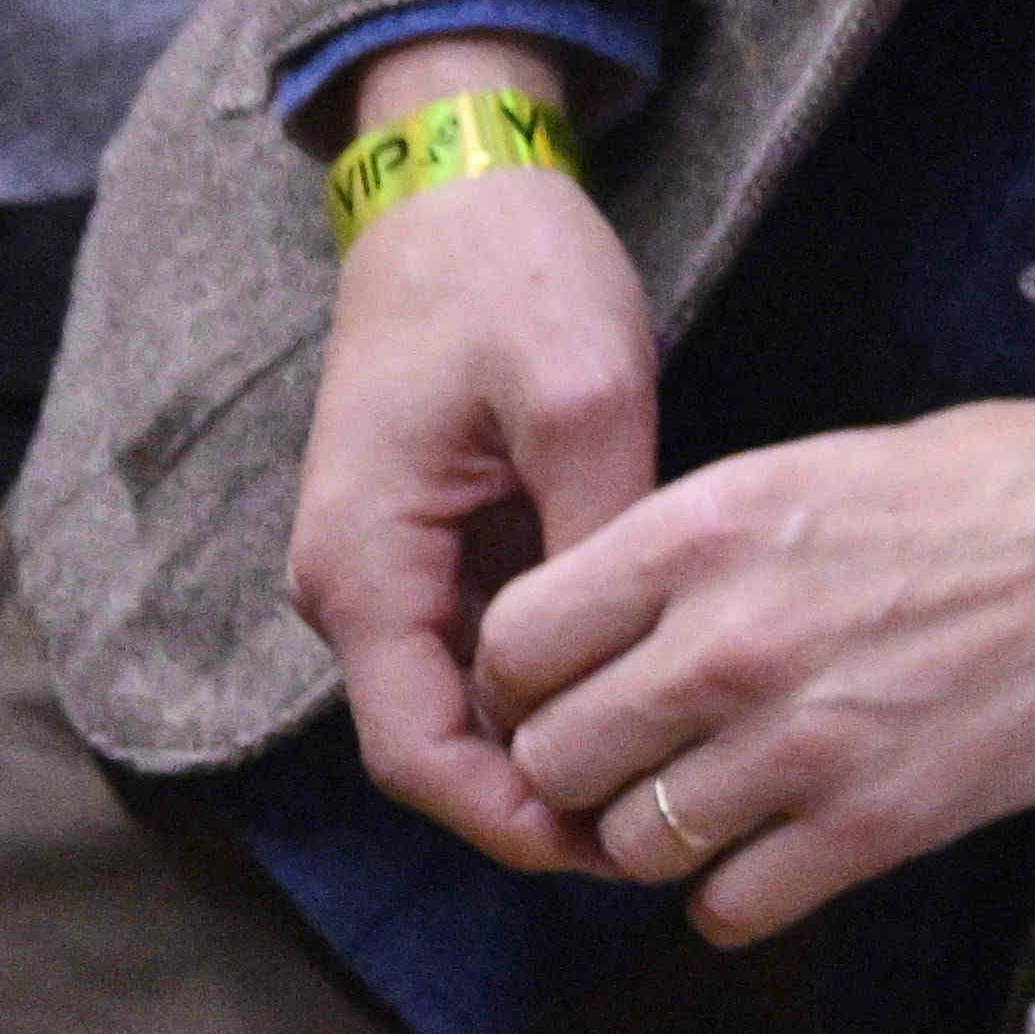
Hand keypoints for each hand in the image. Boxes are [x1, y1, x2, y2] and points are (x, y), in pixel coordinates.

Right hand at [285, 40, 661, 869]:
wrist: (458, 180)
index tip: (613, 852)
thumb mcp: (582, 397)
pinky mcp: (439, 539)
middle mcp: (357, 585)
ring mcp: (396, 566)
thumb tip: (628, 661)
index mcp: (363, 567)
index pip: (419, 756)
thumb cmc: (511, 274)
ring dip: (553, 749)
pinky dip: (556, 685)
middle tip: (672, 831)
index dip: (511, 822)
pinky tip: (649, 696)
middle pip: (439, 748)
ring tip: (677, 777)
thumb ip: (599, 535)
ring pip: (467, 702)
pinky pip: (487, 645)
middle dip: (543, 801)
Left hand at [483, 396, 1034, 942]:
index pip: (514, 642)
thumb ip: (692, 549)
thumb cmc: (991, 489)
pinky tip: (773, 850)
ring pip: (630, 845)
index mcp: (706, 532)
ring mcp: (798, 743)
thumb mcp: (812, 467)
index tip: (563, 687)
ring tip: (711, 801)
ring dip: (655, 836)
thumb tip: (602, 624)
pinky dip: (733, 896)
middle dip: (579, 768)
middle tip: (631, 757)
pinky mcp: (870, 826)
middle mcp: (728, 641)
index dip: (523, 679)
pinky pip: (726, 910)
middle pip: (553, 758)